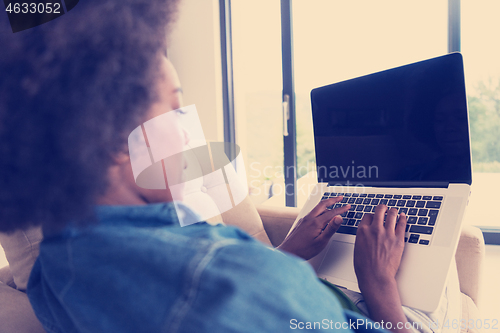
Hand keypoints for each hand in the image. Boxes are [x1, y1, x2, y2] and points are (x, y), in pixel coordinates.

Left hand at [277, 197, 349, 259]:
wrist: (288, 252)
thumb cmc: (304, 249)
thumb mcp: (321, 241)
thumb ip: (331, 229)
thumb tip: (339, 218)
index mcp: (316, 222)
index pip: (332, 212)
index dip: (341, 209)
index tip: (348, 206)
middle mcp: (309, 218)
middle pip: (322, 204)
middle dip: (333, 200)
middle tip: (340, 198)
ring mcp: (304, 220)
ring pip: (316, 208)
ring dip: (326, 204)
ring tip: (333, 205)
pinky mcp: (301, 223)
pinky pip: (312, 212)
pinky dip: (319, 210)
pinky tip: (321, 215)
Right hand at [353, 205, 410, 331]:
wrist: (375, 277)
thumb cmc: (365, 267)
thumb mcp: (357, 248)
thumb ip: (363, 237)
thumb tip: (367, 234)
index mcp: (362, 231)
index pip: (368, 216)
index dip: (372, 216)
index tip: (374, 217)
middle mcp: (375, 229)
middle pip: (379, 210)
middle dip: (382, 208)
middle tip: (384, 209)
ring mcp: (387, 233)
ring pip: (392, 214)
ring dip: (393, 211)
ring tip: (394, 211)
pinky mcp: (398, 239)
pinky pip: (402, 224)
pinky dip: (403, 218)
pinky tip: (403, 216)